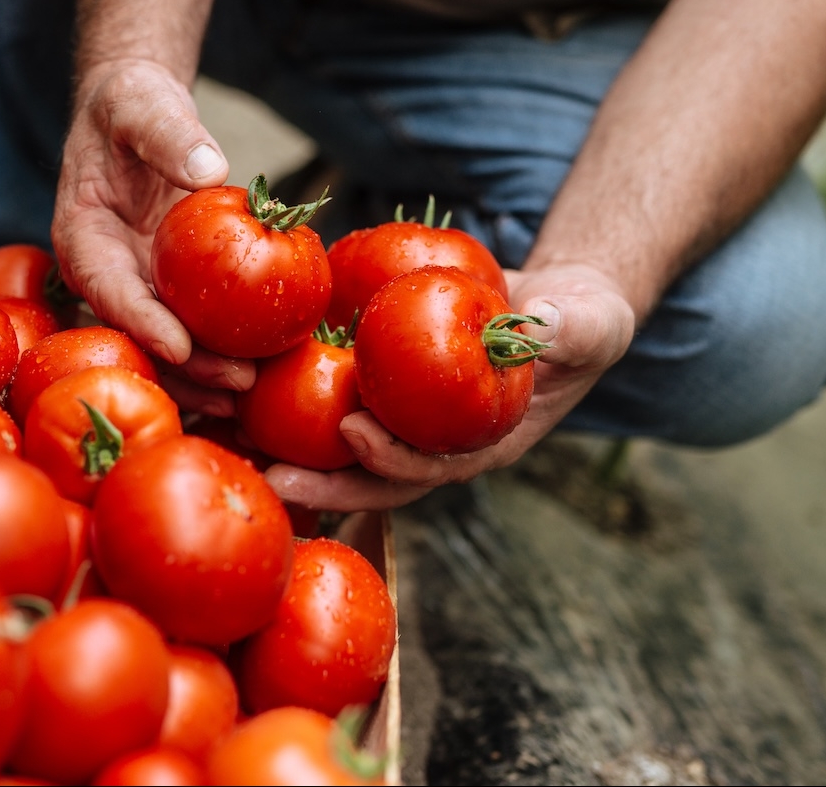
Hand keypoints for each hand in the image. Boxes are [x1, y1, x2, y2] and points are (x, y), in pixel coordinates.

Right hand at [50, 58, 253, 414]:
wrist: (135, 116)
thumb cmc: (131, 107)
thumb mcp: (144, 105)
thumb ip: (170, 134)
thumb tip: (209, 169)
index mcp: (83, 238)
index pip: (109, 290)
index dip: (143, 323)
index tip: (182, 347)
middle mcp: (104, 274)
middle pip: (139, 333)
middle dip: (184, 367)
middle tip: (236, 383)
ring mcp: (136, 287)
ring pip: (162, 345)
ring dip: (201, 377)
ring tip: (246, 399)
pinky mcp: (165, 292)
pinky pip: (188, 328)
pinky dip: (217, 353)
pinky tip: (256, 374)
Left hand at [264, 263, 637, 510]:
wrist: (556, 308)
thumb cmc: (580, 322)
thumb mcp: (588, 322)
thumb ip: (570, 329)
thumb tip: (539, 326)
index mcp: (484, 444)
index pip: (433, 467)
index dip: (393, 459)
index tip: (353, 431)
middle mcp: (438, 443)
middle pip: (373, 475)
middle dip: (323, 483)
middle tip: (269, 479)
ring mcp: (409, 419)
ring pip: (343, 447)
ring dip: (293, 452)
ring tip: (237, 443)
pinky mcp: (387, 388)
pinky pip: (338, 396)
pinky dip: (294, 396)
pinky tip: (248, 382)